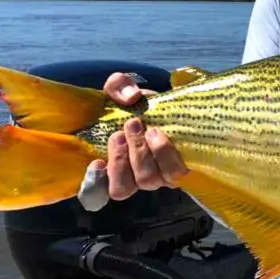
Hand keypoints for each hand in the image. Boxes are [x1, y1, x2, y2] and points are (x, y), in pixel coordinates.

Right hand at [76, 72, 187, 211]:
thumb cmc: (145, 104)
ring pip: (148, 181)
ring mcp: (160, 176)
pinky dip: (165, 156)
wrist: (177, 104)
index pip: (98, 192)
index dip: (95, 183)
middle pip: (124, 187)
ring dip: (143, 154)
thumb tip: (130, 97)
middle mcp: (137, 176)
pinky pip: (176, 175)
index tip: (97, 162)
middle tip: (128, 127)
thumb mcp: (126, 90)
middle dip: (122, 158)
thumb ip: (119, 86)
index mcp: (116, 164)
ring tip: (148, 129)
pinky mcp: (184, 169)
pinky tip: (156, 137)